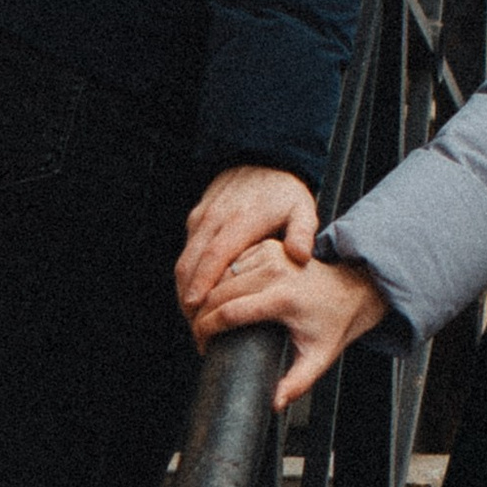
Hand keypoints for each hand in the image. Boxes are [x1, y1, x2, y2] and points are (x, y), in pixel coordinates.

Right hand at [175, 165, 316, 333]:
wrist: (262, 160)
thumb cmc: (284, 191)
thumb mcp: (303, 209)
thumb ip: (303, 233)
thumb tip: (300, 256)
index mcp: (241, 220)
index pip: (214, 256)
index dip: (202, 284)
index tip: (196, 308)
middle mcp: (216, 218)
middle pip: (191, 262)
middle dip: (187, 296)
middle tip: (195, 326)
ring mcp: (203, 218)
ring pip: (184, 258)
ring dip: (184, 288)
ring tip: (194, 318)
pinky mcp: (197, 218)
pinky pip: (186, 250)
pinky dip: (187, 274)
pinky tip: (196, 295)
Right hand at [195, 237, 388, 403]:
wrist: (351, 289)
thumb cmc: (333, 324)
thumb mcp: (318, 358)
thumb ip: (296, 384)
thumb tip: (274, 405)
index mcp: (284, 298)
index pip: (229, 312)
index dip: (207, 331)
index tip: (202, 346)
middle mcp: (276, 271)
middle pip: (218, 292)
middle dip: (200, 315)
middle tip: (198, 336)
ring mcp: (271, 255)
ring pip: (221, 274)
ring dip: (206, 295)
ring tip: (202, 319)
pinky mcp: (268, 247)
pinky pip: (231, 262)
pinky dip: (218, 279)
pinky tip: (214, 297)